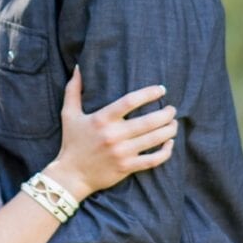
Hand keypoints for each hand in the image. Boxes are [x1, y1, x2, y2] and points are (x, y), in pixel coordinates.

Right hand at [52, 66, 177, 201]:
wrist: (71, 175)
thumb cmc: (72, 142)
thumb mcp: (69, 114)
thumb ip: (73, 89)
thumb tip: (78, 67)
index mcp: (102, 119)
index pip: (130, 101)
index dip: (149, 93)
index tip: (161, 90)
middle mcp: (113, 135)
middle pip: (148, 121)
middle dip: (166, 114)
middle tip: (172, 109)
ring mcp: (122, 152)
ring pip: (154, 139)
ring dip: (169, 130)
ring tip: (174, 123)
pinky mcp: (127, 167)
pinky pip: (153, 160)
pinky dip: (165, 152)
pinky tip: (170, 144)